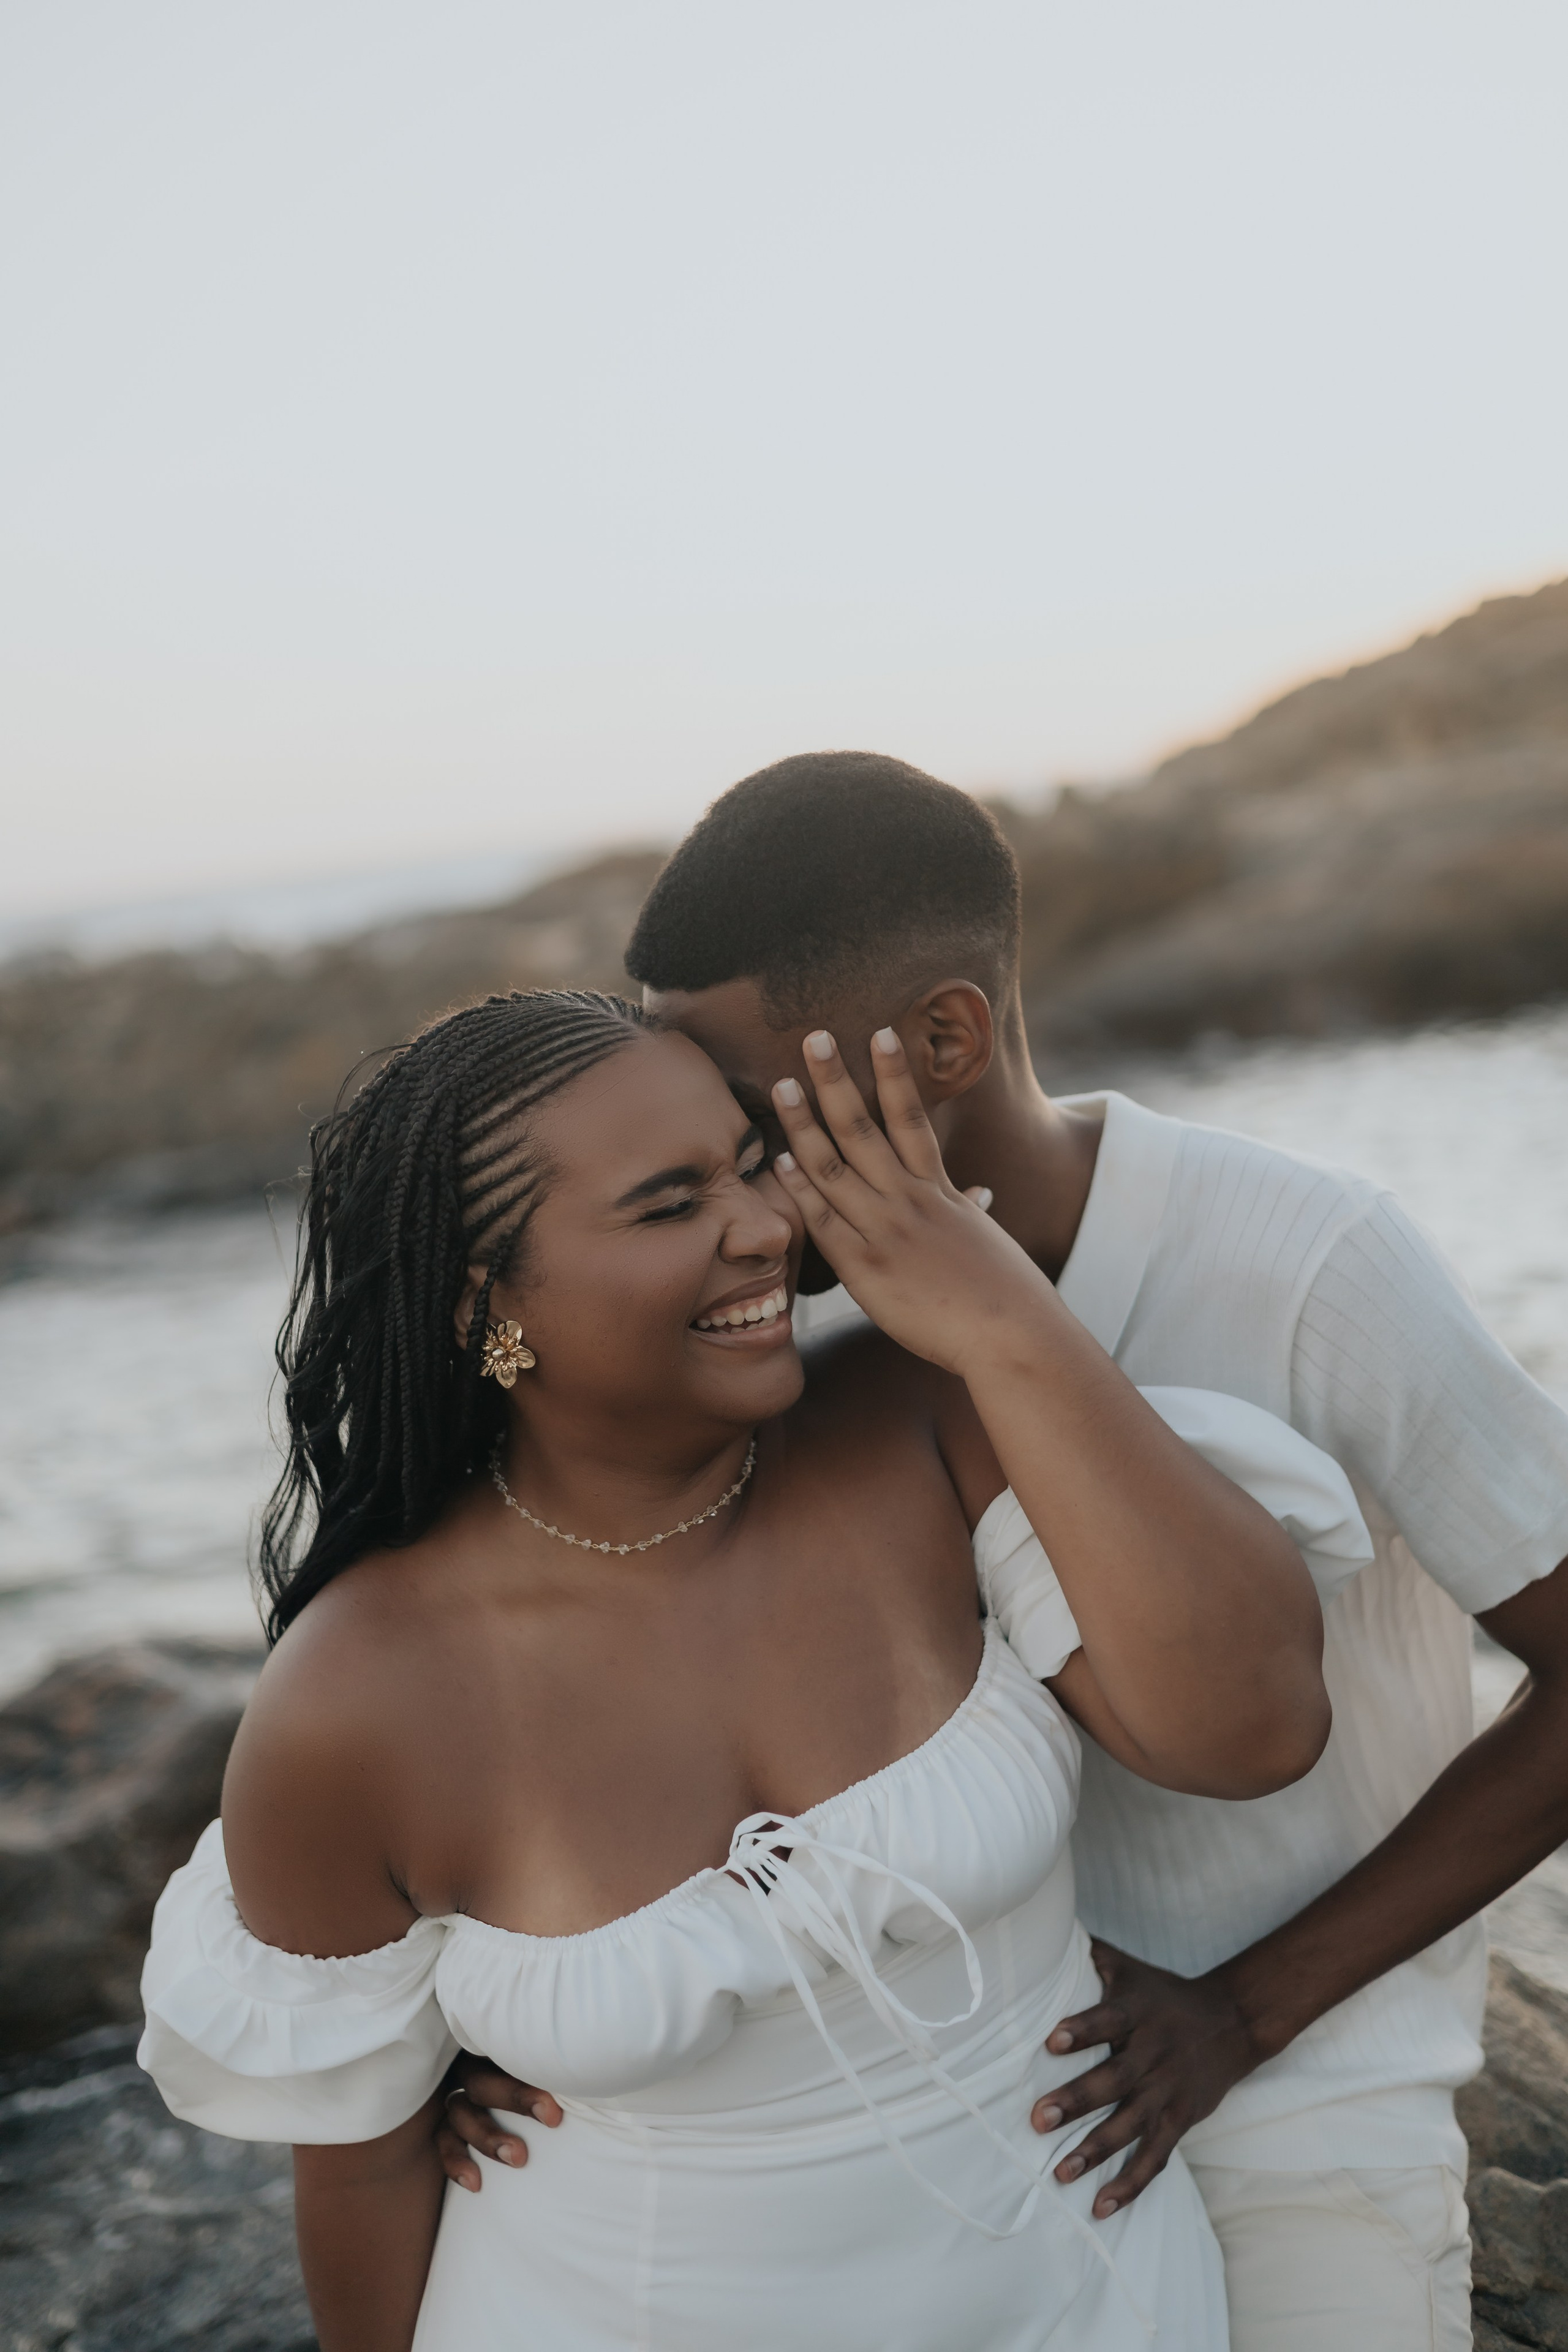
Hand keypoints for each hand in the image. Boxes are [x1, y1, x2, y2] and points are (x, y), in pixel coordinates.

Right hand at [434, 2053, 563, 2192]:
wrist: (523, 2090)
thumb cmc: (550, 2068)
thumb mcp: (555, 2059)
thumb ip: (562, 2060)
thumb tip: (599, 2067)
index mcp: (498, 2042)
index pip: (502, 2049)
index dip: (526, 2078)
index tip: (556, 2108)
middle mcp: (472, 2065)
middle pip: (482, 2080)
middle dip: (515, 2100)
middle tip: (551, 2119)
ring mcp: (457, 2094)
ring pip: (460, 2112)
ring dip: (488, 2137)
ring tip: (519, 2158)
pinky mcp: (448, 2122)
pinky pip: (444, 2140)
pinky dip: (457, 2161)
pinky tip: (476, 2183)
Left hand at [770, 1029, 1047, 1376]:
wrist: (1013, 1336)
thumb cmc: (1006, 1294)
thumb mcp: (987, 1240)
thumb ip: (969, 1211)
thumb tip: (979, 1194)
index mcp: (940, 1191)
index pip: (912, 1118)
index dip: (894, 1073)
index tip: (881, 1032)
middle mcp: (910, 1201)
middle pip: (864, 1128)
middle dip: (836, 1081)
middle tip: (813, 1037)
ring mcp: (886, 1231)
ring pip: (835, 1167)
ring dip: (805, 1124)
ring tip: (782, 1084)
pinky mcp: (867, 1269)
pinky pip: (825, 1222)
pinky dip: (801, 1190)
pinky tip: (779, 1161)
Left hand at [1031, 1941, 1261, 2218]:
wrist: (1232, 2022)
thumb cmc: (1164, 1993)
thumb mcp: (1130, 1969)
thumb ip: (1090, 1956)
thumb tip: (1038, 1929)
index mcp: (1138, 2013)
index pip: (1108, 2020)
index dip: (1082, 2030)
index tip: (1050, 2041)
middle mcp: (1153, 2054)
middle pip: (1114, 2080)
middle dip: (1077, 2100)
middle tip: (1038, 2118)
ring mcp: (1168, 2091)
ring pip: (1132, 2126)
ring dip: (1095, 2150)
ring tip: (1060, 2173)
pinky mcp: (1180, 2120)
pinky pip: (1155, 2157)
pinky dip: (1130, 2184)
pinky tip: (1101, 2206)